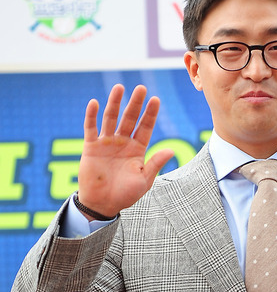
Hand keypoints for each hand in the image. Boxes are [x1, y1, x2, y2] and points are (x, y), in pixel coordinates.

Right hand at [77, 83, 173, 217]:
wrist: (103, 204)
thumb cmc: (125, 195)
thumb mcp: (144, 180)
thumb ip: (155, 164)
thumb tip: (171, 150)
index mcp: (137, 150)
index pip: (145, 127)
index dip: (150, 114)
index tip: (156, 100)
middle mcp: (122, 142)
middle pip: (129, 118)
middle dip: (135, 104)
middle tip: (141, 88)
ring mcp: (106, 143)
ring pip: (111, 118)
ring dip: (115, 103)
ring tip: (120, 87)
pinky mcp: (91, 147)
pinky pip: (91, 128)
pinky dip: (91, 116)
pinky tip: (94, 102)